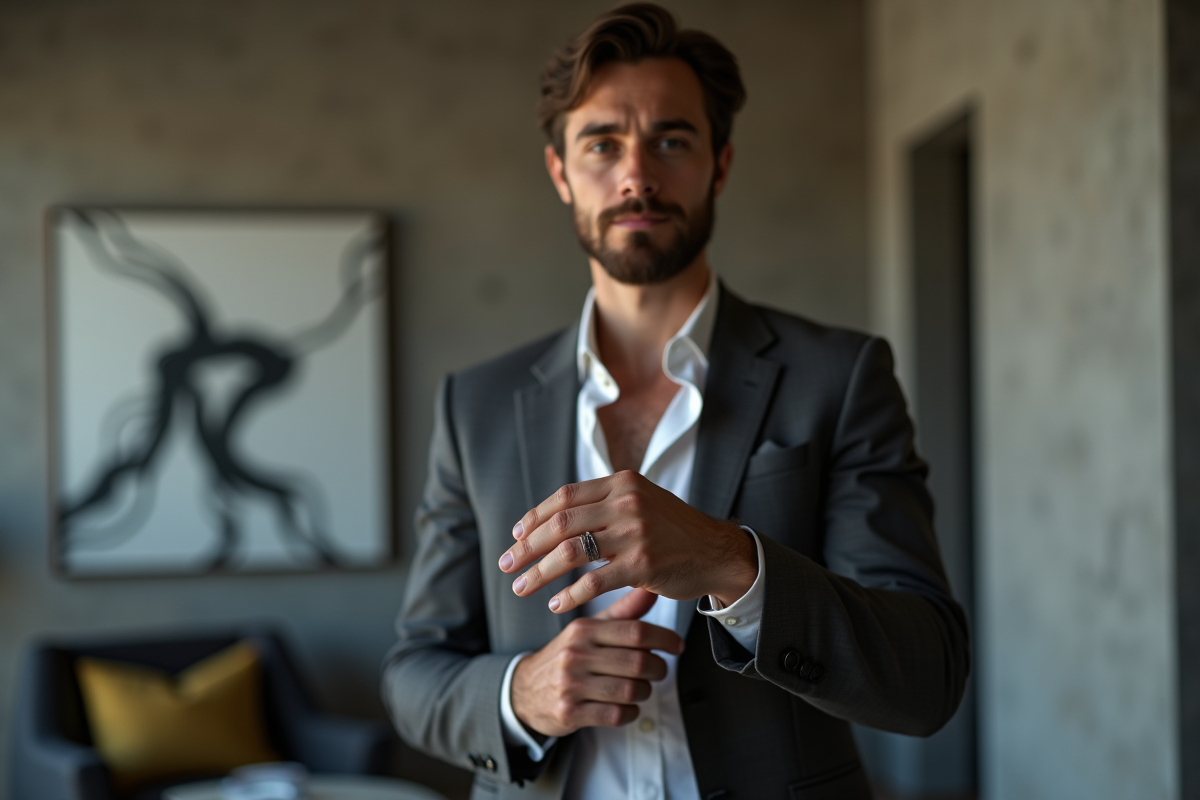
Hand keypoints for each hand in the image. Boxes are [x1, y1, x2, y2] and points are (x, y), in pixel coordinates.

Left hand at [498, 470, 756, 612]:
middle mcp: (626, 503)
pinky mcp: (642, 564)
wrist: (717, 552)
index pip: (565, 497)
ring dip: (539, 573)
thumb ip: (605, 503)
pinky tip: (556, 605)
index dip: (535, 516)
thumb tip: (556, 514)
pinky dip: (570, 595)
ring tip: (521, 588)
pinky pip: (593, 582)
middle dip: (527, 547)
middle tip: (506, 564)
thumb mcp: (641, 501)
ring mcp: (635, 532)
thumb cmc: (674, 531)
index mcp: (622, 483)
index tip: (516, 535)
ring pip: (570, 553)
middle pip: (560, 523)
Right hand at [510, 588, 682, 737]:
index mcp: (584, 630)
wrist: (525, 690)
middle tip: (659, 669)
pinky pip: (616, 715)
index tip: (676, 645)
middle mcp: (575, 654)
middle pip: (637, 662)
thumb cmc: (568, 656)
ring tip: (641, 688)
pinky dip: (630, 712)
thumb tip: (651, 590)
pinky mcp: (569, 712)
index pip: (635, 631)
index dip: (664, 638)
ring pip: (630, 690)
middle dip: (658, 668)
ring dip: (645, 691)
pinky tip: (627, 706)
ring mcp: (571, 685)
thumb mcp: (590, 629)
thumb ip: (623, 612)